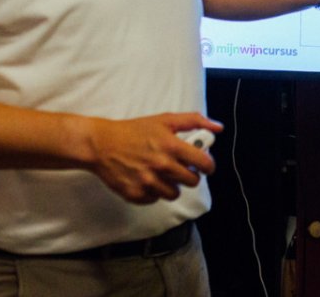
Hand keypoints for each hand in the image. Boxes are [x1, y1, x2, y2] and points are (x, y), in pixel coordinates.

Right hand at [86, 113, 221, 204]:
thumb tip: (218, 127)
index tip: (206, 166)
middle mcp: (161, 166)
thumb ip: (194, 121)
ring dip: (172, 185)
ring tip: (163, 174)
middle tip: (181, 168)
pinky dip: (154, 192)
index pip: (204, 163)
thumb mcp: (165, 120)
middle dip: (190, 175)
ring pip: (174, 193)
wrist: (101, 144)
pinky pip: (155, 199)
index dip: (209, 166)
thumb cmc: (134, 131)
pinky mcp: (135, 194)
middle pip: (192, 181)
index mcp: (171, 146)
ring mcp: (148, 182)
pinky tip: (147, 179)